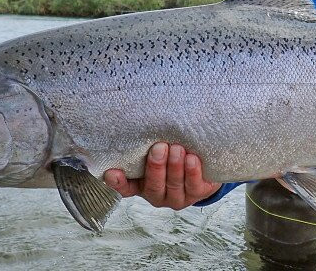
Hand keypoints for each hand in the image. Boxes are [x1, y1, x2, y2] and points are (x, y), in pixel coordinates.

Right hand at [103, 143, 221, 209]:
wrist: (203, 163)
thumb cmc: (174, 151)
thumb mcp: (158, 148)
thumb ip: (147, 142)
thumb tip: (140, 118)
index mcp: (141, 183)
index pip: (126, 187)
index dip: (118, 183)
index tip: (112, 172)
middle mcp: (157, 193)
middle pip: (153, 185)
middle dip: (156, 166)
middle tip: (159, 147)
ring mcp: (177, 197)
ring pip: (174, 185)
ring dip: (175, 166)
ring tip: (177, 149)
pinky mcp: (197, 194)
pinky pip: (193, 185)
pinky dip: (192, 172)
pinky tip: (192, 159)